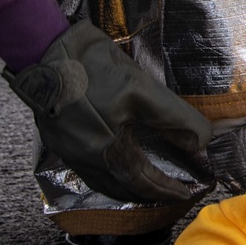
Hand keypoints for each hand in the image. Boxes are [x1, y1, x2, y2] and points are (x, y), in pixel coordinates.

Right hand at [5, 20, 211, 201]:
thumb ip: (174, 118)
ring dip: (128, 188)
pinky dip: (108, 176)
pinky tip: (116, 166)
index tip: (186, 192)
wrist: (43, 50)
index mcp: (106, 149)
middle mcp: (84, 158)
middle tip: (171, 193)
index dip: (168, 189)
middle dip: (149, 194)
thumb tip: (202, 141)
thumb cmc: (92, 65)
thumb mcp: (142, 88)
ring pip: (103, 183)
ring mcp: (67, 152)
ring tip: (147, 185)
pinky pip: (87, 171)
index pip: (144, 180)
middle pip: (122, 188)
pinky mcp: (57, 140)